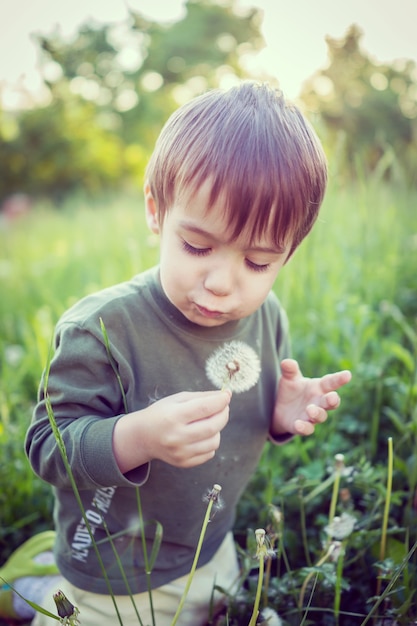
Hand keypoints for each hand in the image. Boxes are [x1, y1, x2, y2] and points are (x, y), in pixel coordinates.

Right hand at [113, 390, 230, 471]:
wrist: (143, 436)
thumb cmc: (162, 413)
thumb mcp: (177, 399)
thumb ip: (202, 397)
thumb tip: (226, 396)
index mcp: (173, 416)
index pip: (205, 408)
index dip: (220, 401)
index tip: (227, 395)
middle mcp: (176, 436)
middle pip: (213, 426)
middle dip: (223, 414)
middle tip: (223, 407)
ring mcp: (180, 452)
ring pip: (214, 441)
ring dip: (218, 429)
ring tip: (208, 422)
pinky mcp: (183, 463)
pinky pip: (209, 453)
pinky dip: (211, 442)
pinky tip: (202, 435)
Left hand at [272, 359, 351, 436]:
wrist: (281, 408)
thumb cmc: (292, 390)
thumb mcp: (289, 378)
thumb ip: (290, 370)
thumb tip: (287, 361)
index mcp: (319, 387)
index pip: (331, 382)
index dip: (339, 379)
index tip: (347, 374)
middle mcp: (319, 402)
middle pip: (330, 402)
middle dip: (333, 400)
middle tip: (332, 397)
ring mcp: (312, 416)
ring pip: (321, 416)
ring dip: (317, 413)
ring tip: (311, 409)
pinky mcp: (302, 426)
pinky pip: (307, 429)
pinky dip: (304, 427)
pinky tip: (298, 424)